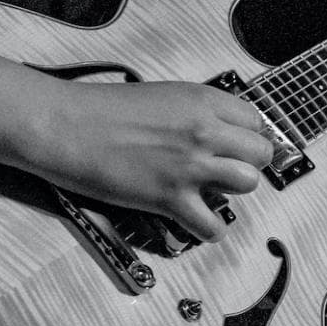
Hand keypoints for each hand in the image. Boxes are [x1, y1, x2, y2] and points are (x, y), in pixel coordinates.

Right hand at [36, 80, 274, 243]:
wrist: (66, 126)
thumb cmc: (101, 109)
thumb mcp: (159, 96)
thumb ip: (192, 113)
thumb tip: (211, 133)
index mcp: (201, 100)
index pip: (254, 121)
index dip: (245, 136)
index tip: (233, 145)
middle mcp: (204, 130)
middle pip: (260, 153)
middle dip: (246, 163)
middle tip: (223, 169)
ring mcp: (190, 165)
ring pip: (248, 184)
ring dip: (231, 192)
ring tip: (208, 191)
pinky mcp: (171, 198)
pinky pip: (214, 227)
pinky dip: (208, 229)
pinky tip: (194, 220)